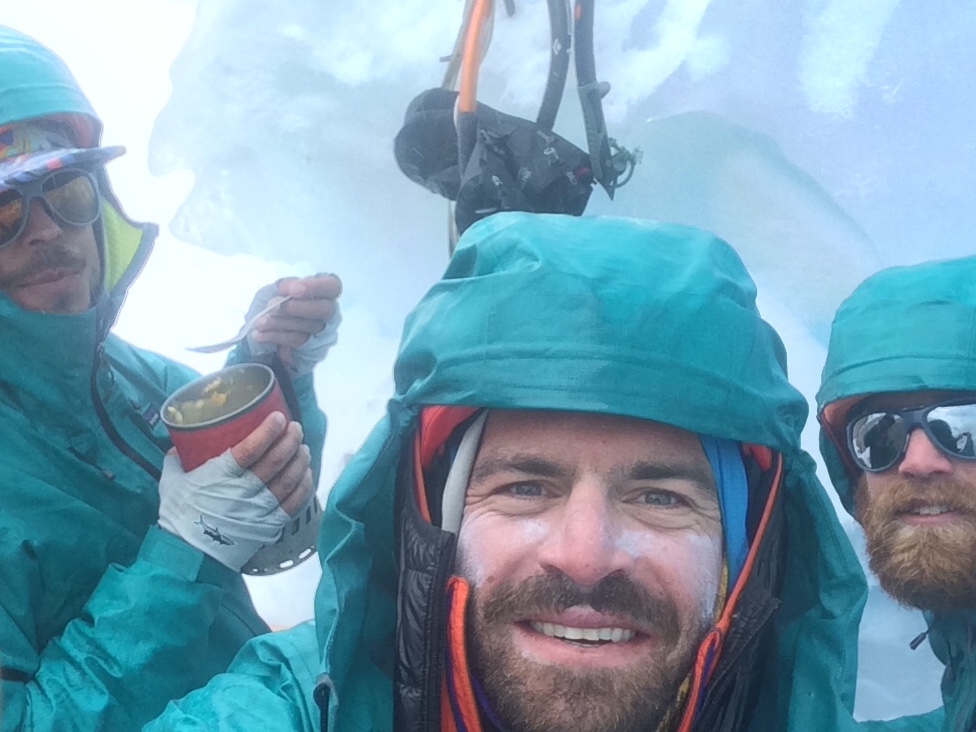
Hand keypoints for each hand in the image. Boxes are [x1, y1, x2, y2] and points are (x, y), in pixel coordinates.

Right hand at [158, 412, 312, 570]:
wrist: (188, 556)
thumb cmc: (179, 518)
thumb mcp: (171, 483)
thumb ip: (177, 461)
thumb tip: (178, 445)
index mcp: (221, 476)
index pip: (251, 449)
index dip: (268, 431)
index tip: (278, 417)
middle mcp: (244, 490)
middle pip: (275, 461)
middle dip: (290, 440)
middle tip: (295, 428)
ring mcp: (259, 509)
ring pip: (288, 479)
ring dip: (299, 460)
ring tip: (303, 448)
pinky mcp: (269, 525)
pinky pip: (294, 502)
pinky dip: (303, 485)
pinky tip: (306, 473)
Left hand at [246, 274, 341, 375]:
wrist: (262, 329)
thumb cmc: (274, 302)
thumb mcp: (275, 289)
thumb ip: (285, 286)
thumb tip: (288, 290)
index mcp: (322, 290)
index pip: (332, 286)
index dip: (314, 287)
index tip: (292, 290)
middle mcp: (327, 310)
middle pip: (325, 309)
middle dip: (297, 308)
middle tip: (272, 306)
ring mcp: (322, 330)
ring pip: (309, 326)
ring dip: (279, 323)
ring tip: (259, 322)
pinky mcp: (312, 347)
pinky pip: (297, 341)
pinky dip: (275, 336)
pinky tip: (259, 334)